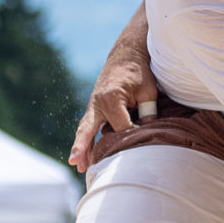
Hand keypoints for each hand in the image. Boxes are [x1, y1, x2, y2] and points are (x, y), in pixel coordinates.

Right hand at [69, 56, 157, 172]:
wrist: (127, 55)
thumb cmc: (139, 72)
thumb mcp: (148, 91)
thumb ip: (147, 112)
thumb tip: (148, 133)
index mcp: (111, 99)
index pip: (122, 129)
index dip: (133, 138)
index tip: (142, 144)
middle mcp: (97, 103)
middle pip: (89, 130)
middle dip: (83, 147)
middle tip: (76, 163)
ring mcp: (93, 106)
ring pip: (85, 130)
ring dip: (82, 148)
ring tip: (78, 167)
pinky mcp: (94, 108)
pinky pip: (88, 126)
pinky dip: (85, 140)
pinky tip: (83, 156)